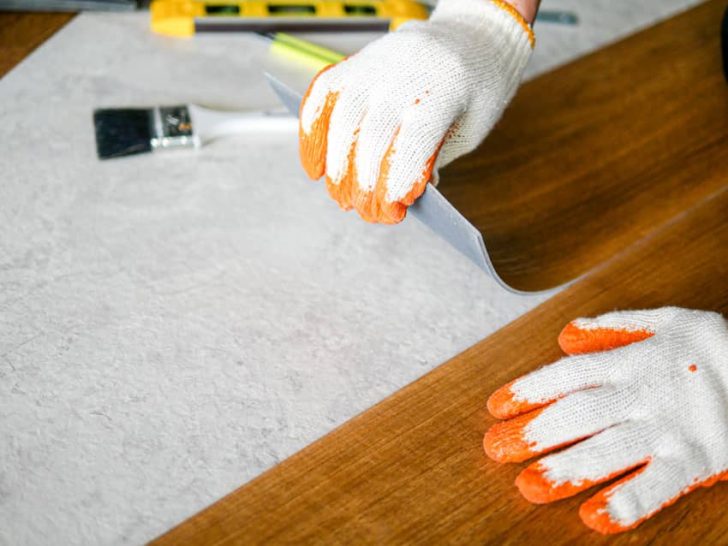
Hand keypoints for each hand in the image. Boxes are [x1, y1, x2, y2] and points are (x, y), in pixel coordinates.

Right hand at [298, 0, 533, 223]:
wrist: (470, 37)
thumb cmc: (474, 89)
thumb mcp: (470, 129)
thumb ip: (434, 160)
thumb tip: (400, 195)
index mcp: (443, 93)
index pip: (410, 146)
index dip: (396, 185)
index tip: (393, 212)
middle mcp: (404, 75)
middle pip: (371, 139)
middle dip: (363, 186)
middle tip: (364, 211)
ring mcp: (375, 66)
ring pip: (341, 121)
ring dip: (336, 167)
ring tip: (340, 196)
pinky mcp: (355, 64)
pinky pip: (323, 96)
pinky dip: (311, 133)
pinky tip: (316, 165)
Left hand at [483, 307, 727, 533]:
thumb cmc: (714, 349)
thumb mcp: (668, 322)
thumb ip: (616, 326)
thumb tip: (567, 334)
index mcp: (634, 361)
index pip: (569, 375)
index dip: (530, 390)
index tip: (496, 406)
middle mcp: (645, 394)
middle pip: (581, 412)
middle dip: (536, 432)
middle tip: (497, 448)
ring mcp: (669, 429)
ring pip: (611, 449)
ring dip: (569, 468)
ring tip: (530, 486)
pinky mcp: (696, 460)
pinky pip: (659, 484)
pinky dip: (628, 501)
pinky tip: (595, 517)